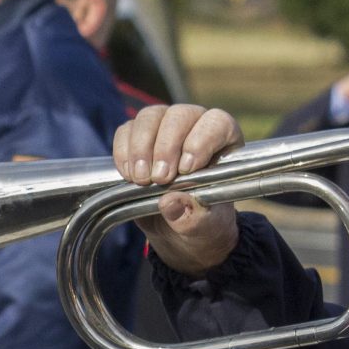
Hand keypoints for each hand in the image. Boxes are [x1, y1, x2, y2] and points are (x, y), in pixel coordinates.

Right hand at [112, 104, 245, 274]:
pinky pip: (126, 130)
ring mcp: (165, 129)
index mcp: (224, 142)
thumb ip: (195, 218)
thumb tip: (171, 201)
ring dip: (141, 147)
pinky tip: (128, 175)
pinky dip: (123, 152)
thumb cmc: (201, 224)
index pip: (217, 123)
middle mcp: (195, 127)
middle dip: (165, 146)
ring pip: (150, 117)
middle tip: (159, 179)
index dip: (201, 140)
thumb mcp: (205, 229)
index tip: (187, 169)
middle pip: (179, 115)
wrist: (178, 233)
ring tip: (140, 180)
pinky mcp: (138, 138)